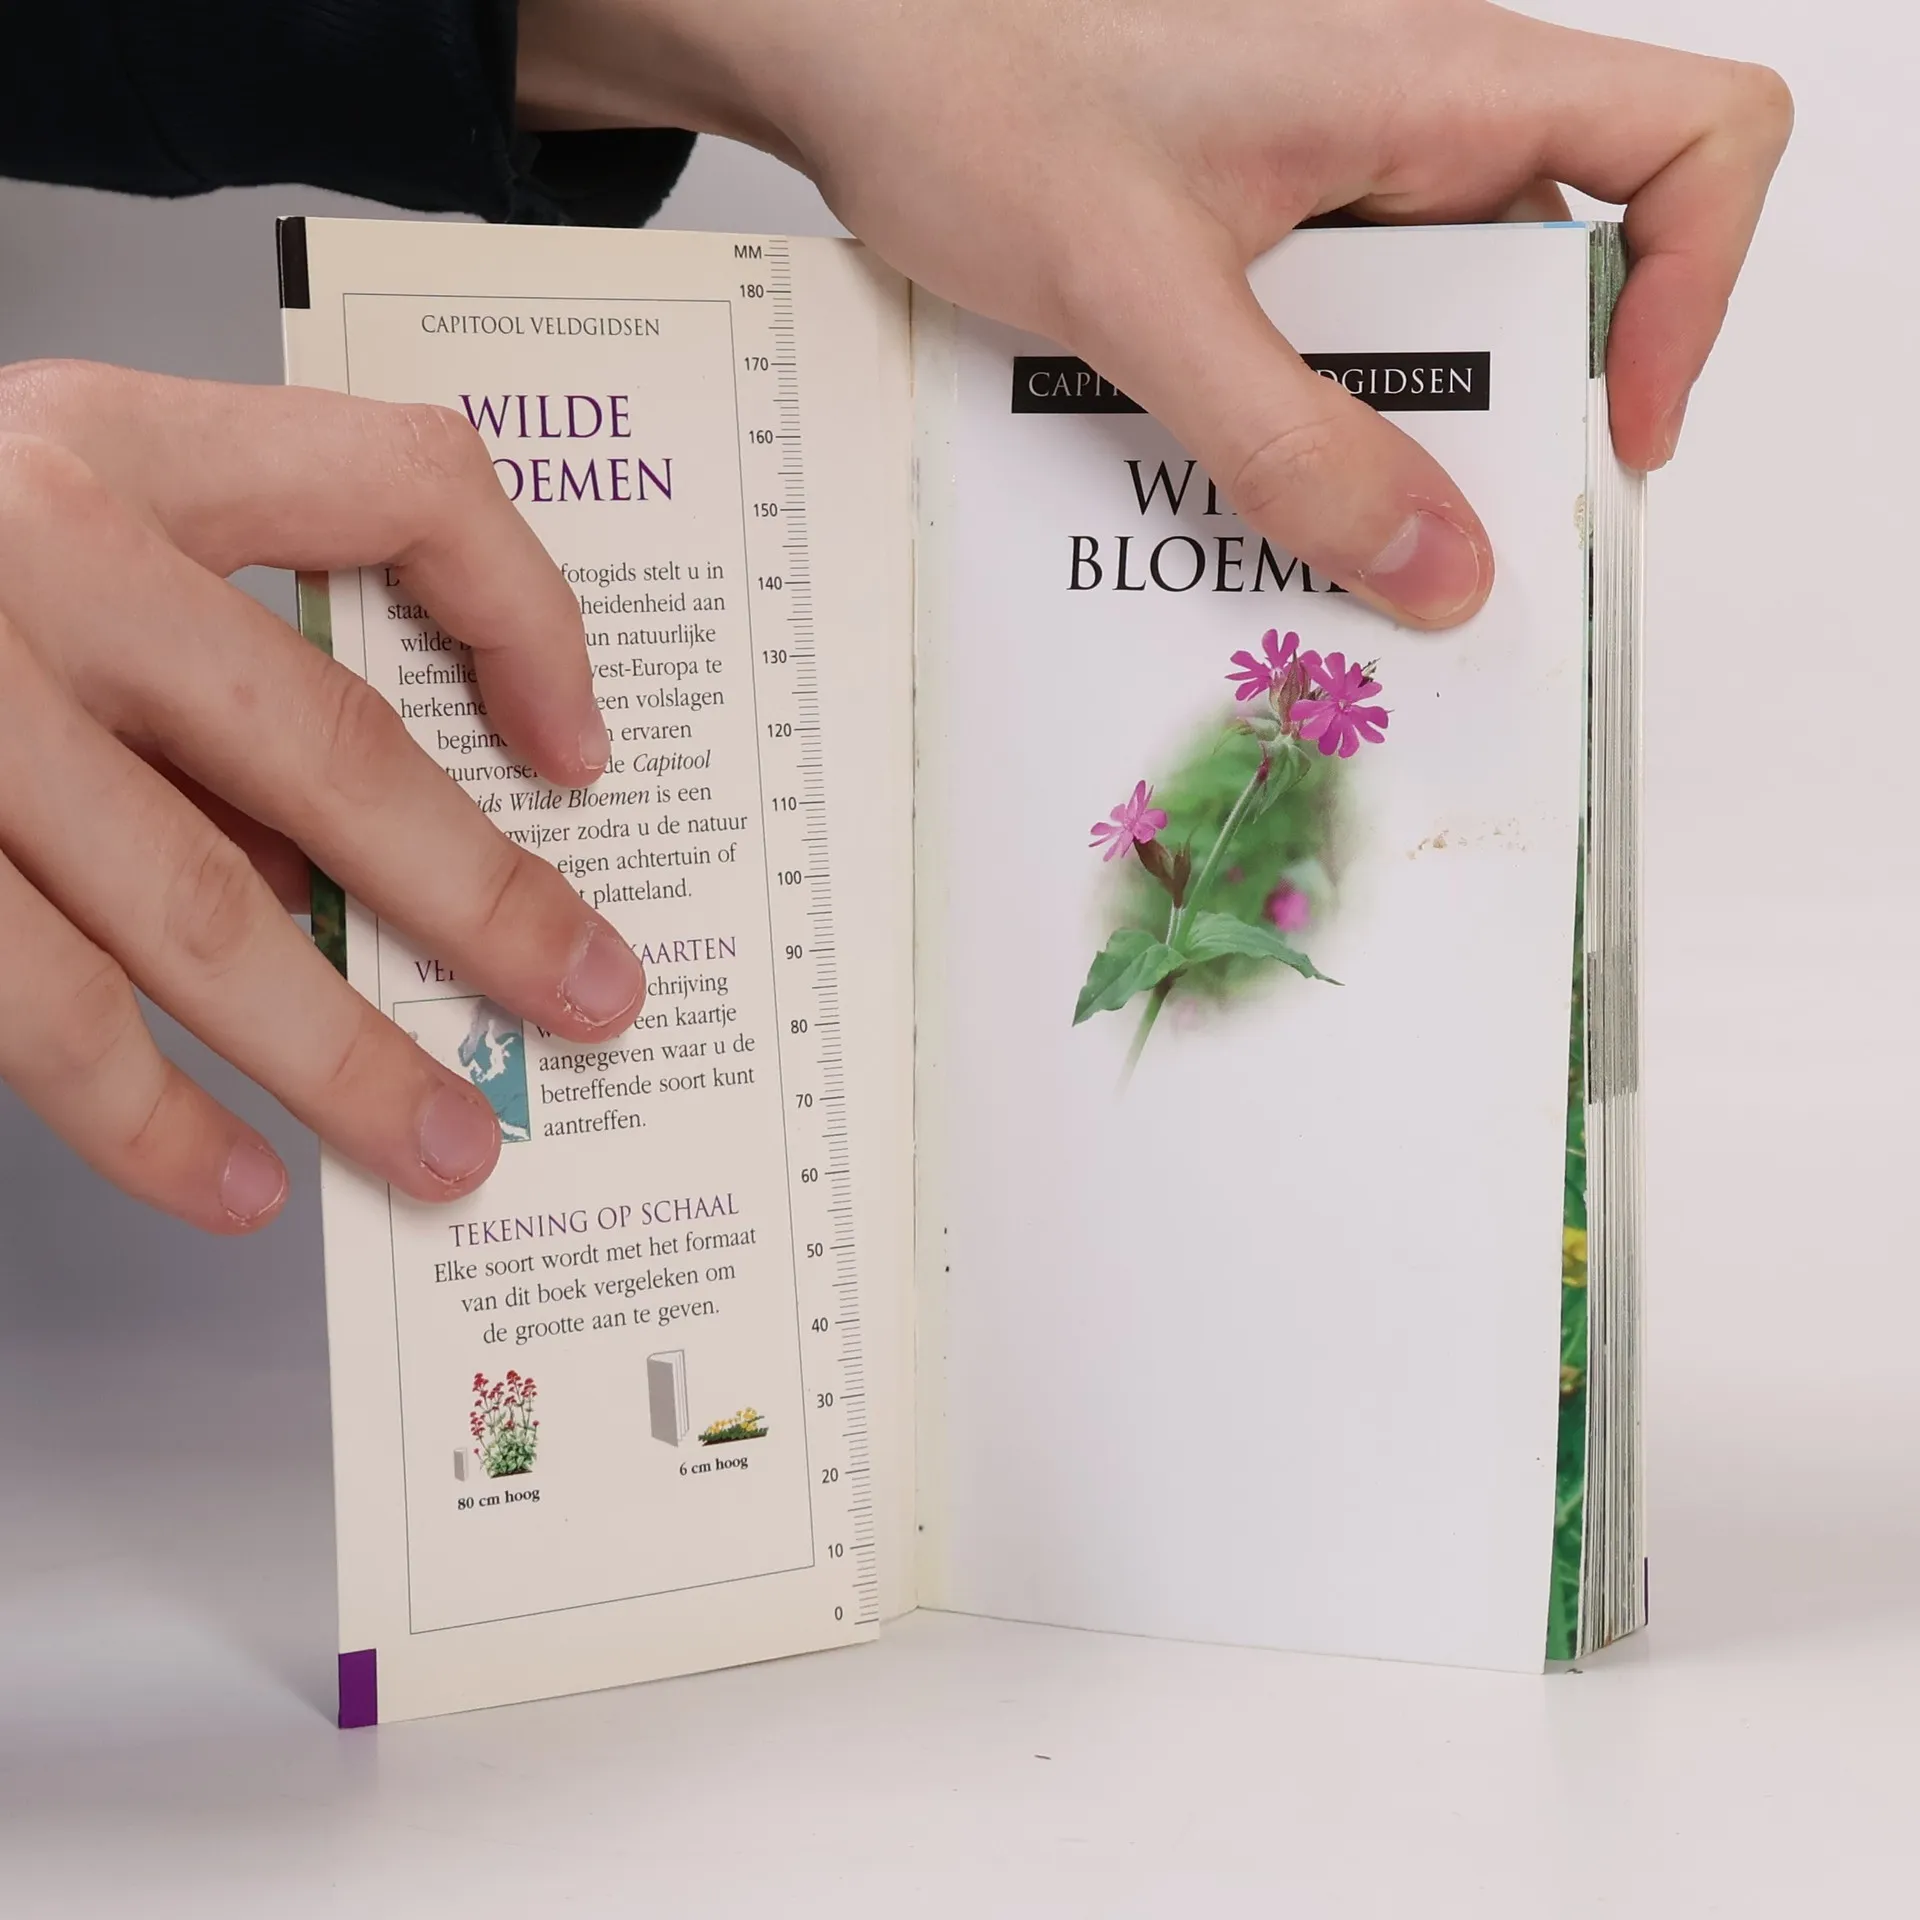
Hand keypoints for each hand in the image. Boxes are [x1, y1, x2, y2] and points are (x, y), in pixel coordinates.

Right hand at [0, 362, 644, 1231]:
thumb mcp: (42, 525)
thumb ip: (195, 660)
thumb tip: (349, 876)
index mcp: (116, 442)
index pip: (403, 481)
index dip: (530, 614)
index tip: (586, 752)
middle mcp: (37, 554)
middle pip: (333, 753)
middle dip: (488, 904)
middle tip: (594, 1003)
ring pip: (199, 915)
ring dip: (342, 1055)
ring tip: (446, 1148)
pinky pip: (40, 1011)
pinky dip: (148, 1118)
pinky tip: (236, 1182)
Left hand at [521, 0, 1790, 626]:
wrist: (844, 49)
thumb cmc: (970, 89)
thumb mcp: (1146, 296)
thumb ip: (1294, 442)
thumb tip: (1439, 563)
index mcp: (1433, 80)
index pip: (1693, 138)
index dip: (1697, 290)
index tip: (1612, 431)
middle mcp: (1409, 117)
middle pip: (1561, 276)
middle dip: (1514, 421)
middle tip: (1426, 535)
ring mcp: (1336, 170)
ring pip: (1437, 327)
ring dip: (1391, 437)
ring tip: (1300, 516)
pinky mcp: (1265, 221)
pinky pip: (1339, 337)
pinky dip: (1310, 419)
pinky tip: (1227, 468)